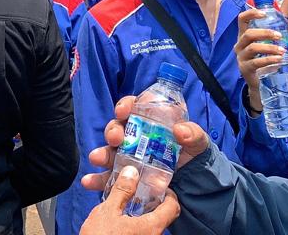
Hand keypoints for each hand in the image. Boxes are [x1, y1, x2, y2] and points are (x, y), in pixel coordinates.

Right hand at [79, 165, 179, 233]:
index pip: (173, 207)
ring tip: (124, 202)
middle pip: (161, 216)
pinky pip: (140, 233)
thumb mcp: (108, 211)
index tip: (159, 186)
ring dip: (139, 212)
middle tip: (139, 191)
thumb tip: (131, 172)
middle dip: (150, 201)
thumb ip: (121, 191)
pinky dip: (133, 223)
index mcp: (152, 227)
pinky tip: (118, 219)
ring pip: (148, 225)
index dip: (168, 194)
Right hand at [81, 97, 210, 192]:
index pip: (133, 106)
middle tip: (116, 138)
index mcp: (150, 120)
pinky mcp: (126, 176)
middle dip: (113, 130)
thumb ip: (193, 134)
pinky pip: (109, 176)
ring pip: (110, 151)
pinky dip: (97, 178)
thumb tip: (180, 131)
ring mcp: (129, 156)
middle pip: (118, 127)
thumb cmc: (194, 154)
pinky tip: (89, 181)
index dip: (125, 105)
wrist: (195, 183)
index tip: (124, 111)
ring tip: (97, 158)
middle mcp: (136, 136)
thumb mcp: (198, 142)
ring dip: (101, 153)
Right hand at [235, 8, 287, 113]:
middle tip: (280, 36)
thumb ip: (281, 34)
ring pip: (253, 48)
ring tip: (283, 51)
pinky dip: (269, 60)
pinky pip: (256, 62)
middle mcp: (239, 45)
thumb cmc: (264, 60)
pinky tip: (279, 60)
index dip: (251, 14)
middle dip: (265, 33)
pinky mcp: (245, 68)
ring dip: (269, 48)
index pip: (241, 19)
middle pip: (249, 34)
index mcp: (244, 36)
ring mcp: (241, 57)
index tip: (264, 14)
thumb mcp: (270, 45)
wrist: (260, 83)